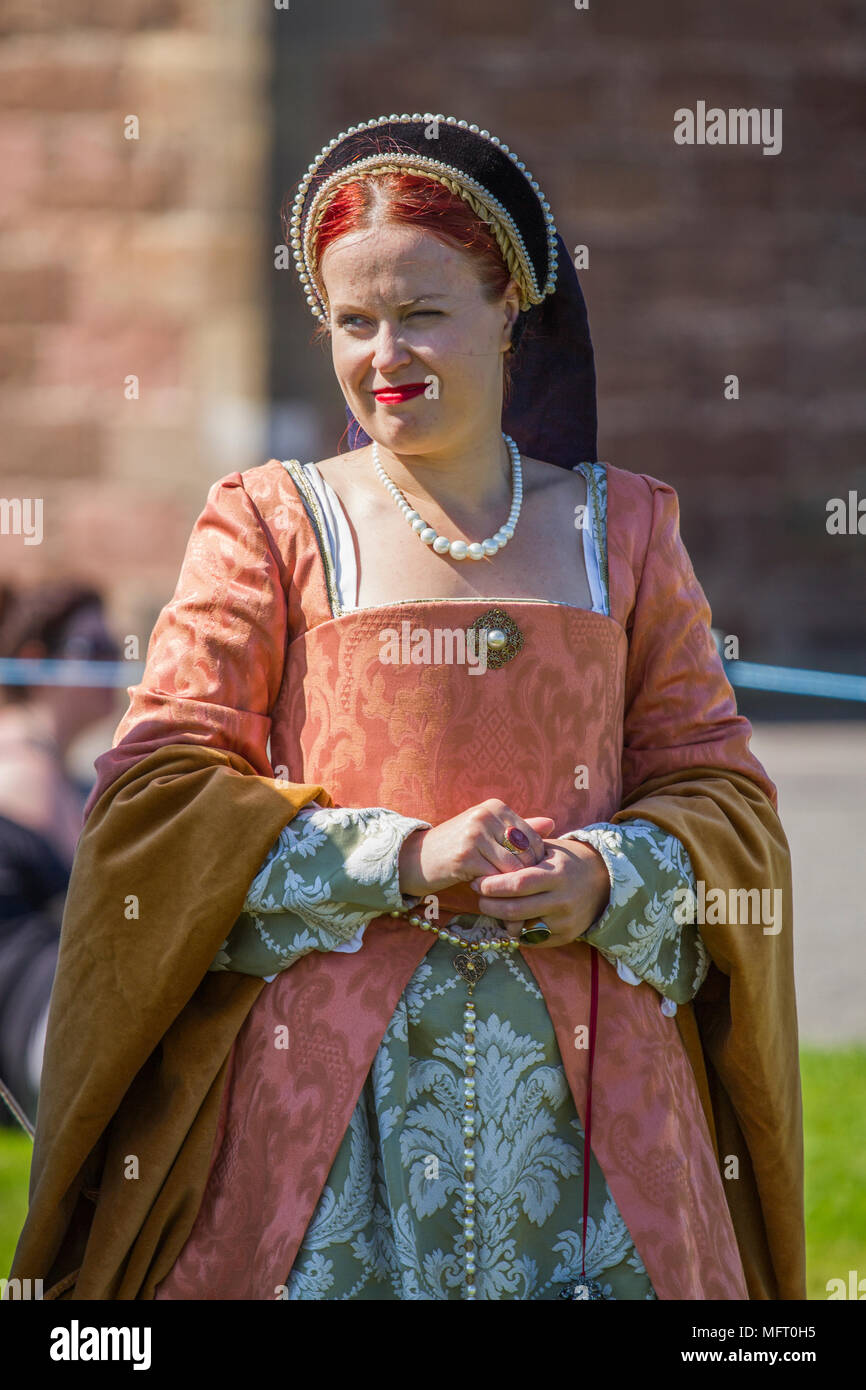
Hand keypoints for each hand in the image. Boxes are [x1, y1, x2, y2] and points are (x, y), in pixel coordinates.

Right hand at [398, 798, 554, 900]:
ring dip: (510, 886)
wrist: (416, 858)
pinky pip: (494, 879)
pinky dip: (494, 890)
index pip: (533, 837)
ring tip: (504, 893)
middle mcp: (485, 815)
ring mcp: (474, 834)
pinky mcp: (465, 856)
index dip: (536, 861)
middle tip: (522, 892)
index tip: (531, 877)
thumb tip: (552, 823)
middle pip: (525, 853)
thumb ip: (520, 827)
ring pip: (512, 869)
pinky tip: (484, 891)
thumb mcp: (488, 832)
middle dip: (526, 876)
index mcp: (495, 807)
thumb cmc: (457, 846)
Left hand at [468, 837, 610, 947]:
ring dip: (500, 920)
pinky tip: (509, 919)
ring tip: (492, 907)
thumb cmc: (567, 860)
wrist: (603, 880)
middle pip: (515, 910)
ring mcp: (565, 922)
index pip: (518, 884)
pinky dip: (516, 931)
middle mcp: (563, 901)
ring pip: (521, 929)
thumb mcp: (548, 849)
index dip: (493, 885)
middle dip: (490, 905)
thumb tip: (487, 856)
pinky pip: (532, 940)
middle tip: (478, 897)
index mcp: (557, 874)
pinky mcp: (566, 937)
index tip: (477, 881)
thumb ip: (521, 852)